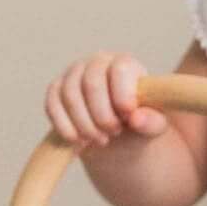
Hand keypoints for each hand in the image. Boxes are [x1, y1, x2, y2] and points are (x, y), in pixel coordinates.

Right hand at [45, 51, 169, 149]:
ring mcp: (74, 75)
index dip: (122, 94)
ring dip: (85, 124)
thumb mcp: (154, 126)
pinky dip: (65, 127)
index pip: (119, 69)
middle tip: (114, 133)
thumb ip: (153, 122)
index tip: (127, 116)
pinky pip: (52, 104)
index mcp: (125, 64)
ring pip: (70, 95)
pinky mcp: (56, 91)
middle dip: (102, 115)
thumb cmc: (138, 124)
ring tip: (101, 140)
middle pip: (92, 83)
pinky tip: (79, 142)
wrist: (116, 135)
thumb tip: (136, 118)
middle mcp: (97, 63)